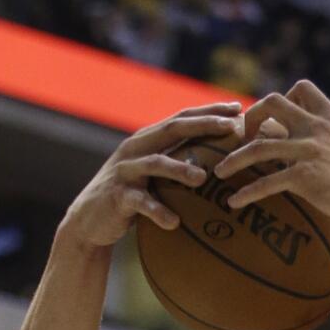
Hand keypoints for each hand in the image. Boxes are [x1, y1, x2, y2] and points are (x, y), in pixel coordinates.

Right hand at [61, 102, 242, 247]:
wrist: (92, 218)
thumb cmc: (135, 194)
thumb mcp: (157, 173)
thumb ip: (180, 161)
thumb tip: (226, 160)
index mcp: (149, 140)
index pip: (182, 118)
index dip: (209, 111)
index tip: (237, 107)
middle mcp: (137, 149)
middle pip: (172, 130)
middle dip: (203, 126)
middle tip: (232, 127)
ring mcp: (126, 171)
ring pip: (155, 164)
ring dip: (179, 168)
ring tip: (202, 178)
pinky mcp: (117, 196)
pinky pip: (139, 202)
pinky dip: (157, 211)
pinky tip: (174, 222)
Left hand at [215, 80, 329, 228]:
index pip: (302, 88)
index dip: (284, 97)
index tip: (278, 116)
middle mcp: (317, 128)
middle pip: (270, 104)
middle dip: (251, 117)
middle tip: (243, 136)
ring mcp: (309, 152)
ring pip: (258, 146)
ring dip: (235, 158)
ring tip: (220, 171)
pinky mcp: (304, 178)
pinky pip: (266, 183)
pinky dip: (247, 193)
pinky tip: (235, 202)